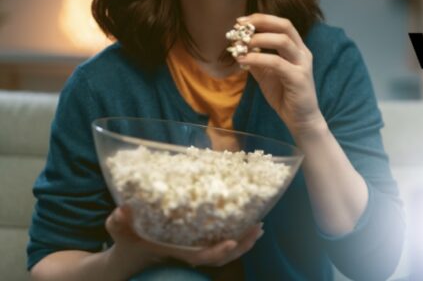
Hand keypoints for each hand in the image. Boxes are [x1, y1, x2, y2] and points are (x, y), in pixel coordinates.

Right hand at [106, 206, 262, 268]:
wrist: (129, 256)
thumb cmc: (127, 243)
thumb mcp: (120, 232)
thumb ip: (119, 224)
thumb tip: (121, 210)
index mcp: (177, 254)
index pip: (202, 257)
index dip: (218, 251)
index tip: (233, 241)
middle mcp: (190, 255)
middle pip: (222, 257)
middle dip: (242, 245)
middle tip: (258, 227)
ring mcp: (195, 252)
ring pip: (225, 253)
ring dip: (244, 241)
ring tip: (259, 226)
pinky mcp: (198, 245)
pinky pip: (222, 245)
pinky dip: (237, 237)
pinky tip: (247, 223)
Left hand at [234, 14, 323, 133]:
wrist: (301, 119)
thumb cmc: (285, 96)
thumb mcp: (267, 74)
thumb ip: (257, 60)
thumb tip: (240, 48)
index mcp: (297, 49)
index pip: (282, 25)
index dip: (262, 19)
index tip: (241, 22)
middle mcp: (302, 53)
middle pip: (285, 26)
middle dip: (261, 22)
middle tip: (240, 27)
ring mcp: (302, 64)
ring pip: (282, 41)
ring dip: (258, 39)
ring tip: (240, 44)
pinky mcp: (298, 78)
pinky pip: (276, 63)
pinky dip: (257, 59)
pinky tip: (243, 61)